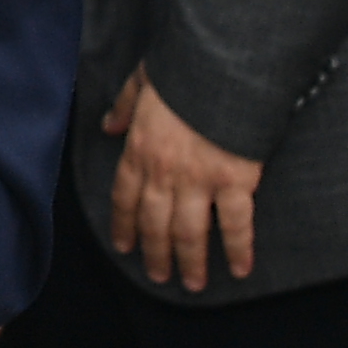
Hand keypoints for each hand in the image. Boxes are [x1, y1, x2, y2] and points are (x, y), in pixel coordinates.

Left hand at [107, 73, 265, 295]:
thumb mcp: (144, 79)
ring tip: (193, 283)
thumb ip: (124, 105)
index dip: (123, 226)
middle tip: (159, 275)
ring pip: (189, 232)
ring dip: (190, 262)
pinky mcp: (234, 181)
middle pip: (155, 224)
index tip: (125, 246)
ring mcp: (198, 180)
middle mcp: (164, 172)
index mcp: (140, 148)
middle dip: (156, 254)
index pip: (124, 197)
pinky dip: (237, 249)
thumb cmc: (186, 68)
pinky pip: (235, 224)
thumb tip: (107, 125)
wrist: (223, 64)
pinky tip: (240, 268)